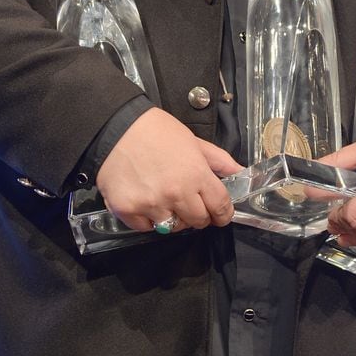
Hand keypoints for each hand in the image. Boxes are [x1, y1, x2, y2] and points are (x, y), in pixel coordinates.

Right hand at [95, 107, 239, 232]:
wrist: (116, 127)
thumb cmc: (156, 130)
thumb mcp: (193, 140)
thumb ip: (218, 160)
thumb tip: (239, 173)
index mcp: (196, 174)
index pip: (220, 207)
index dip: (223, 213)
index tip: (219, 213)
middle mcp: (176, 194)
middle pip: (199, 221)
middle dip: (198, 214)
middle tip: (187, 201)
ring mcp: (152, 205)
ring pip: (173, 228)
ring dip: (172, 217)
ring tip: (164, 197)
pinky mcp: (129, 211)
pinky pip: (146, 228)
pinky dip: (148, 219)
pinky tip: (145, 200)